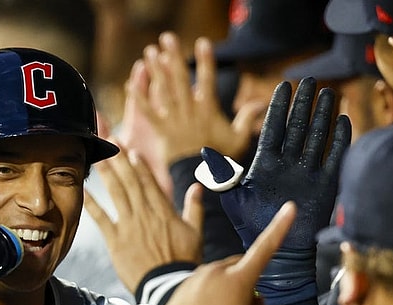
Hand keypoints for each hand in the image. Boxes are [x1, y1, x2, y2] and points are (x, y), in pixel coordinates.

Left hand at [85, 148, 203, 293]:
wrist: (168, 285)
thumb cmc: (184, 261)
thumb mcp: (196, 233)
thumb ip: (195, 208)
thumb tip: (198, 186)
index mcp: (163, 211)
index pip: (149, 182)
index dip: (139, 165)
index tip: (131, 151)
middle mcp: (144, 213)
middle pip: (131, 181)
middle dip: (120, 160)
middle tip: (111, 141)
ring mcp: (129, 225)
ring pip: (116, 193)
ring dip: (107, 173)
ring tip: (99, 157)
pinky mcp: (115, 240)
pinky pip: (101, 218)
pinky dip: (92, 203)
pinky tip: (84, 189)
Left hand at [117, 32, 263, 167]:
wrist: (202, 179)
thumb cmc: (222, 161)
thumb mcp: (239, 139)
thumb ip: (247, 118)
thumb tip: (261, 102)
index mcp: (208, 110)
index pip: (207, 79)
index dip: (205, 60)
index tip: (203, 42)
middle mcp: (189, 111)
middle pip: (180, 78)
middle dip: (174, 56)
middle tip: (168, 37)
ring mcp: (174, 120)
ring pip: (163, 90)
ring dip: (156, 70)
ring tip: (150, 51)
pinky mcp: (162, 131)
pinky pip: (148, 112)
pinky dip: (139, 99)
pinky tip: (131, 84)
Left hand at [154, 202, 296, 304]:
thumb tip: (256, 299)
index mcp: (238, 281)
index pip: (265, 249)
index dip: (280, 227)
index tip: (290, 208)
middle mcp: (215, 271)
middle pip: (240, 267)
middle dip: (245, 283)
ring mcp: (196, 276)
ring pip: (220, 276)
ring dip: (224, 292)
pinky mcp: (182, 285)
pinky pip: (202, 284)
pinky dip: (207, 297)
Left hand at [199, 77, 350, 304]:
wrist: (276, 251)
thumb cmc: (252, 226)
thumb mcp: (235, 198)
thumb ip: (224, 176)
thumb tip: (205, 154)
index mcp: (264, 164)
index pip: (272, 129)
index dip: (278, 108)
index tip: (283, 86)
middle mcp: (287, 164)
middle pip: (297, 127)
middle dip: (303, 104)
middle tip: (310, 81)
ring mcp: (306, 172)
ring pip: (316, 137)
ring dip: (323, 116)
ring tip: (329, 93)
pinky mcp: (324, 185)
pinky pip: (333, 158)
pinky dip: (340, 141)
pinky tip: (344, 121)